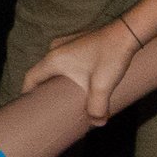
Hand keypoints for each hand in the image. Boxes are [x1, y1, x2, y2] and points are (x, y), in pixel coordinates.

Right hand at [22, 21, 141, 126]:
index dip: (28, 93)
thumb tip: (97, 123)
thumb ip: (97, 108)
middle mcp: (56, 49)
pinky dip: (68, 71)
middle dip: (45, 90)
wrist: (128, 33)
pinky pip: (66, 59)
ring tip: (66, 96)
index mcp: (54, 59)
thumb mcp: (102, 86)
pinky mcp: (79, 42)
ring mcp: (67, 43)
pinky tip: (79, 81)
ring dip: (58, 80)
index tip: (30, 107)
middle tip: (51, 106)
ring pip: (55, 66)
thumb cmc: (111, 56)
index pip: (31, 78)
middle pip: (43, 73)